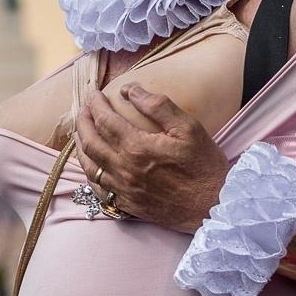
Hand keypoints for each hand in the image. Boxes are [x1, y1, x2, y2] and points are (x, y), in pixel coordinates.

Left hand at [74, 85, 229, 232]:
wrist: (214, 206)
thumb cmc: (205, 166)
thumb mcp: (188, 128)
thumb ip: (158, 105)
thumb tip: (131, 90)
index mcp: (137, 148)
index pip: (105, 120)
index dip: (96, 105)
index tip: (95, 94)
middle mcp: (124, 170)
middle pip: (90, 142)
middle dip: (83, 122)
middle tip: (84, 109)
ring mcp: (123, 190)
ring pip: (89, 166)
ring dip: (81, 146)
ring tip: (80, 133)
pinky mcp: (127, 205)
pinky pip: (98, 188)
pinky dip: (90, 173)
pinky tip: (91, 164)